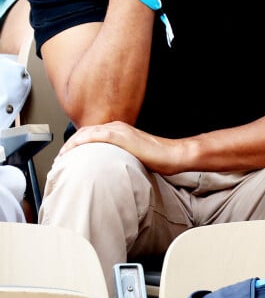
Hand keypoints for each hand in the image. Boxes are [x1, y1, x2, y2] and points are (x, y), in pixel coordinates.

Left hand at [58, 120, 182, 174]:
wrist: (172, 154)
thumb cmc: (158, 158)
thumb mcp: (135, 157)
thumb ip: (120, 158)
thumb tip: (110, 170)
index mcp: (120, 131)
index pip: (91, 135)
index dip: (76, 145)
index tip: (67, 158)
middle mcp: (117, 127)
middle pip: (85, 132)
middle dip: (69, 146)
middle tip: (59, 160)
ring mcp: (119, 130)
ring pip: (86, 133)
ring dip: (70, 145)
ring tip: (61, 158)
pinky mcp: (121, 135)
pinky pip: (94, 136)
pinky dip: (80, 142)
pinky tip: (72, 151)